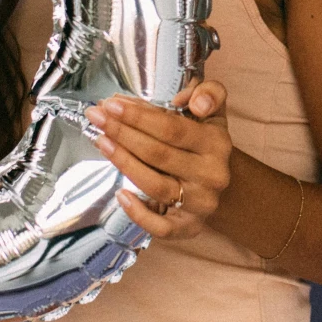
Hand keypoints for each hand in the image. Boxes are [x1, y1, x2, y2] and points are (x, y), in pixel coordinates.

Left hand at [88, 81, 232, 240]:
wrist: (224, 184)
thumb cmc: (206, 145)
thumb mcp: (213, 113)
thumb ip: (207, 93)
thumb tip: (185, 99)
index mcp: (216, 144)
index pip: (172, 129)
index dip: (139, 116)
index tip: (111, 104)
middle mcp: (211, 175)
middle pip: (159, 154)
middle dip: (123, 133)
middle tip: (97, 118)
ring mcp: (200, 204)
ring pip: (156, 186)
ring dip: (124, 163)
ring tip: (101, 142)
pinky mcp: (189, 228)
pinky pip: (162, 227)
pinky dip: (139, 213)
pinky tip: (120, 195)